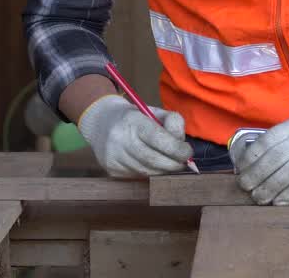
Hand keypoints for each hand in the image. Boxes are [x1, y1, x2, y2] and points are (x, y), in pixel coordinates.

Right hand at [76, 95, 193, 176]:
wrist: (100, 123)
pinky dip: (151, 172)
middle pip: (155, 160)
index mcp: (132, 121)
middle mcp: (120, 140)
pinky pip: (139, 176)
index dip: (177, 149)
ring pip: (148, 172)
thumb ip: (173, 122)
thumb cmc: (134, 117)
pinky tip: (152, 164)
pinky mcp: (112, 170)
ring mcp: (114, 157)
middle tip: (184, 162)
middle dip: (174, 163)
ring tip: (169, 161)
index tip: (188, 152)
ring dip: (164, 169)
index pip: (158, 138)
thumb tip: (183, 146)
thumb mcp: (153, 111)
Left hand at [231, 96, 288, 205]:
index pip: (266, 142)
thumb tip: (251, 160)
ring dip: (270, 188)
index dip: (251, 158)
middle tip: (245, 187)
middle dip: (256, 175)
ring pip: (287, 173)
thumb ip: (280, 139)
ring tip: (259, 198)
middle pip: (274, 159)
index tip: (241, 170)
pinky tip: (280, 201)